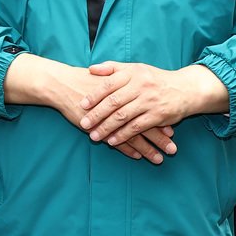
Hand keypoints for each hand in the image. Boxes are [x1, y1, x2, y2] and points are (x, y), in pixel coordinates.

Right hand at [8, 53, 176, 163]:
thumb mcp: (104, 76)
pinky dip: (129, 149)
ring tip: (160, 159)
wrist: (62, 85)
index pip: (148, 108)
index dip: (160, 119)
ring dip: (148, 148)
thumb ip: (120, 84)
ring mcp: (110, 118)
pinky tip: (138, 157)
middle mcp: (122, 105)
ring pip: (134, 135)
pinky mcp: (99, 127)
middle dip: (160, 138)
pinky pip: (117, 141)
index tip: (172, 129)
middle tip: (173, 148)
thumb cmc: (83, 80)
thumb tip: (137, 91)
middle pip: (146, 123)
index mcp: (126, 91)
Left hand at [79, 62, 227, 158]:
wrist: (186, 89)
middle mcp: (140, 86)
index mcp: (133, 74)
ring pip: (123, 116)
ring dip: (107, 128)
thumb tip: (90, 69)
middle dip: (97, 115)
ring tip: (94, 136)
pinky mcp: (158, 116)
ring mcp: (149, 102)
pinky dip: (123, 135)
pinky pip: (137, 127)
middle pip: (113, 102)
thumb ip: (112, 68)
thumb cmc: (154, 79)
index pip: (109, 84)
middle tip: (83, 124)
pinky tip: (112, 141)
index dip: (94, 95)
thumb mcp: (135, 68)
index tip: (82, 105)